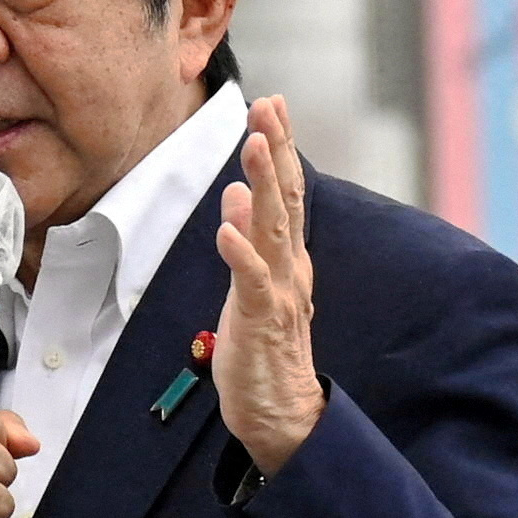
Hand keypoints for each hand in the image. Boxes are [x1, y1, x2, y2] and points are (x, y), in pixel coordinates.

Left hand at [210, 93, 327, 471]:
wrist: (284, 415)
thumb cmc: (265, 352)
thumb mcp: (255, 288)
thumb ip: (250, 241)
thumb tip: (238, 194)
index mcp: (288, 259)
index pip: (288, 193)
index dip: (281, 147)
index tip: (273, 103)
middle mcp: (290, 269)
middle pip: (286, 199)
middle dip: (276, 148)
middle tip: (267, 105)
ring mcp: (278, 295)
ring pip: (273, 230)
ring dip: (265, 185)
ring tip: (254, 144)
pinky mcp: (261, 323)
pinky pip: (251, 283)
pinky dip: (241, 253)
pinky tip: (228, 226)